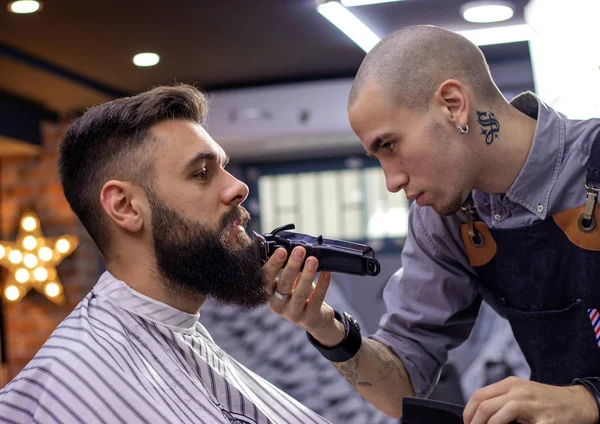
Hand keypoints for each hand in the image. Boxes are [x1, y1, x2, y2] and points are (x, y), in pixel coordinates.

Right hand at [262, 246, 342, 344]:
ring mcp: (294, 314)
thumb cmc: (298, 294)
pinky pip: (317, 299)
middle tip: (299, 250)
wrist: (314, 319)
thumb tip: (294, 248)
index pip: (266, 280)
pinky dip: (322, 284)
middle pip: (284, 285)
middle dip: (292, 266)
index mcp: (270, 294)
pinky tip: (327, 272)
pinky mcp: (310, 318)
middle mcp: (279, 306)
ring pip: (300, 293)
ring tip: (313, 260)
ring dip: (307, 275)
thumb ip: (288, 269)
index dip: (273, 265)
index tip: (282, 250)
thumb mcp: (290, 283)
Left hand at [463, 376, 598, 423]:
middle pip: (485, 405)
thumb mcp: (520, 392)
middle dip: (474, 422)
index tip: (467, 422)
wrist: (577, 403)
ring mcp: (532, 405)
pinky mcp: (545, 421)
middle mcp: (519, 391)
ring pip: (498, 415)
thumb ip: (501, 398)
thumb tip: (479, 412)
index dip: (468, 411)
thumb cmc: (547, 400)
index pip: (479, 395)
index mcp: (510, 384)